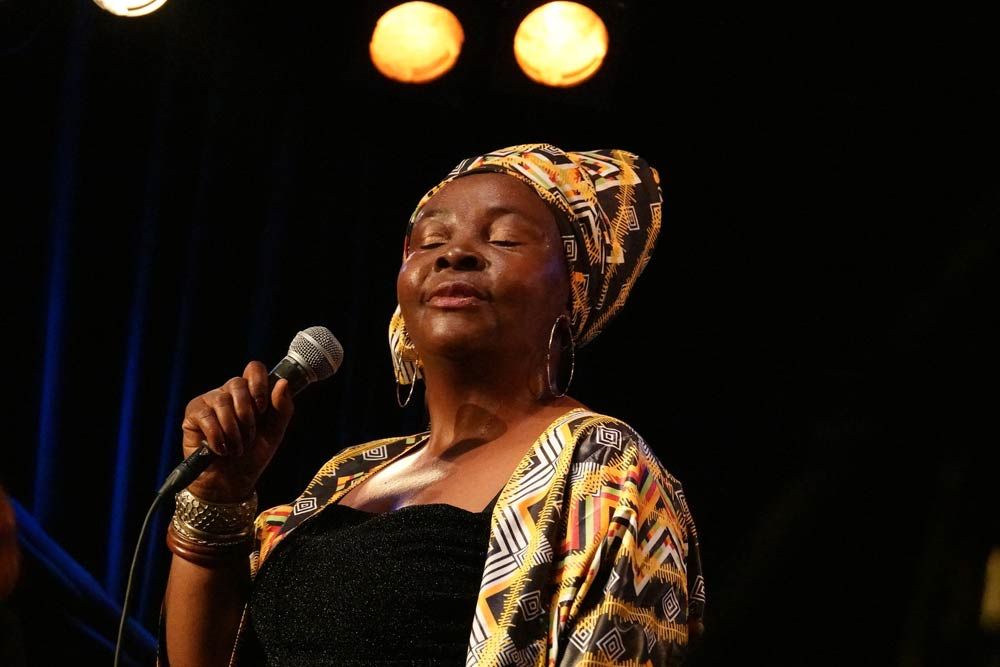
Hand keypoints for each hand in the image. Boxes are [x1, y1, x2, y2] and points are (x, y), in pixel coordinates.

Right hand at [180, 361, 294, 501]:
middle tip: (249, 437)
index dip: (259, 384)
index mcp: (250, 394)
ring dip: (233, 431)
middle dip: (247, 415)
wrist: (232, 481)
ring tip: (236, 448)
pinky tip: (220, 449)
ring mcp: (209, 401)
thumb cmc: (253, 456)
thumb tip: (283, 382)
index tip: (263, 408)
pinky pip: (206, 416)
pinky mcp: (193, 414)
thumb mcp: (275, 433)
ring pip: (222, 400)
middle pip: (238, 383)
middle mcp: (228, 393)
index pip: (254, 369)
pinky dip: (217, 436)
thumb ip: (282, 408)